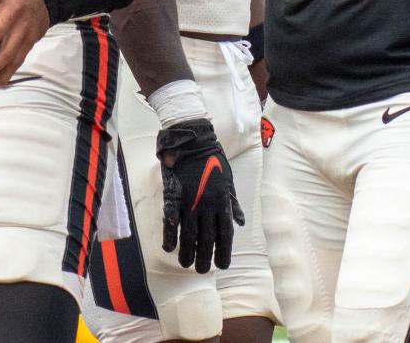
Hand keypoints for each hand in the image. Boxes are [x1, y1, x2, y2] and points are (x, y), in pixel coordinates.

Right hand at [157, 119, 243, 272]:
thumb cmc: (213, 158)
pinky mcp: (174, 193)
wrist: (193, 138)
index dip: (223, 252)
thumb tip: (241, 222)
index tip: (221, 266)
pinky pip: (172, 217)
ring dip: (186, 250)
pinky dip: (170, 233)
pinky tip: (168, 247)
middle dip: (203, 257)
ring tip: (184, 264)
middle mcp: (208, 204)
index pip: (225, 234)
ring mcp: (191, 200)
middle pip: (206, 237)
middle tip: (200, 270)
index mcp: (222, 202)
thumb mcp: (229, 181)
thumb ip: (233, 203)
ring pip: (188, 232)